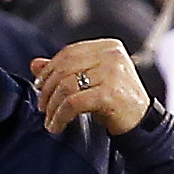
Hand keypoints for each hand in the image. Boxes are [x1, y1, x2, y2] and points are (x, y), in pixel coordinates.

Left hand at [30, 39, 151, 135]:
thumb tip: (34, 64)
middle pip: (64, 68)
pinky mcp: (111, 94)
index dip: (49, 70)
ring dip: (52, 106)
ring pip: (66, 86)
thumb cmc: (115, 99)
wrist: (140, 121)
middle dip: (47, 89)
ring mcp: (113, 73)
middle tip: (42, 106)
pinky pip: (73, 103)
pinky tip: (56, 126)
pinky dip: (60, 116)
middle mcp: (112, 56)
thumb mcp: (90, 80)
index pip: (68, 53)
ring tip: (49, 119)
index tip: (38, 86)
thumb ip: (65, 70)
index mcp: (108, 47)